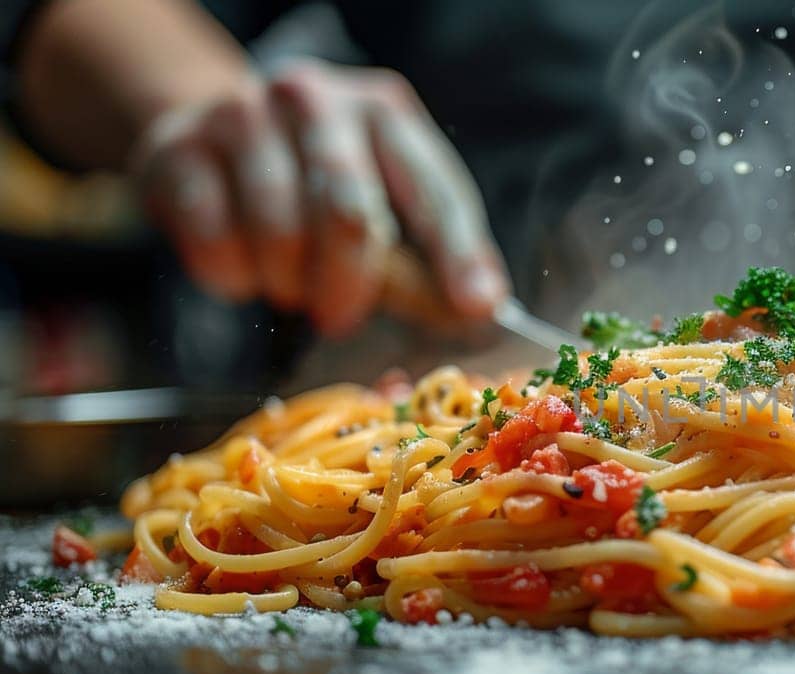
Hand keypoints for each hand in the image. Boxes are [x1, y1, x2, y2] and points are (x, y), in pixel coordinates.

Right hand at [129, 59, 507, 335]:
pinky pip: (214, 240)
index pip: (430, 190)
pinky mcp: (178, 148)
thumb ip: (433, 253)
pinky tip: (243, 269)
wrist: (212, 135)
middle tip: (342, 317)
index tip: (474, 307)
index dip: (456, 254)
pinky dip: (233, 277)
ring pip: (279, 232)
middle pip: (347, 212)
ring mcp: (241, 115)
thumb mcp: (387, 202)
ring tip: (290, 283)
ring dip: (288, 282)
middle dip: (350, 283)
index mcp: (383, 112)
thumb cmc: (319, 181)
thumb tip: (481, 305)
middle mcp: (314, 99)